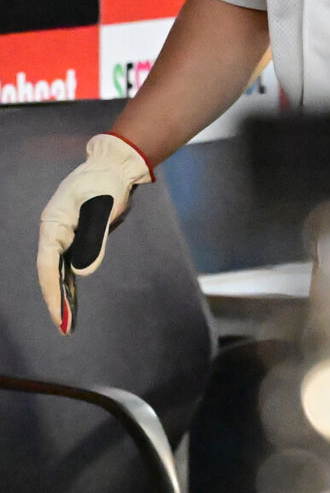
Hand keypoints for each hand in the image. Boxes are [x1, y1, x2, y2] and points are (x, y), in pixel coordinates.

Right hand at [37, 133, 152, 333]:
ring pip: (60, 269)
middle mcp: (56, 230)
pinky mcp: (79, 235)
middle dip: (56, 299)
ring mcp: (66, 233)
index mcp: (54, 223)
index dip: (52, 290)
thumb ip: (93, 238)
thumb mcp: (103, 208)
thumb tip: (82, 271)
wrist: (117, 165)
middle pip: (51, 270)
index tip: (59, 313)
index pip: (47, 263)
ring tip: (68, 322)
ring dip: (64, 293)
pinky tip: (74, 299)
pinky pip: (73, 262)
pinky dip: (73, 281)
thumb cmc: (108, 182)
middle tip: (64, 327)